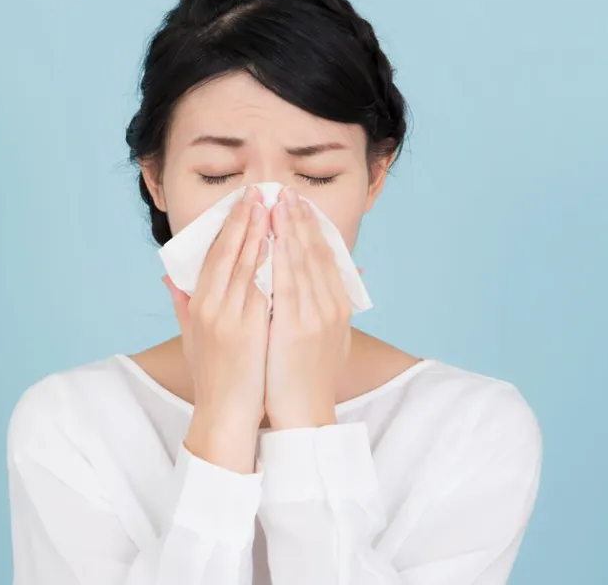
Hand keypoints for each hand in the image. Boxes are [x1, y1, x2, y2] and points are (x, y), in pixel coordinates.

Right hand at [162, 186, 270, 472]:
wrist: (225, 414)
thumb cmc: (211, 377)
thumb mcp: (190, 337)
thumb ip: (182, 304)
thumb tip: (170, 278)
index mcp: (198, 305)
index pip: (216, 254)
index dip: (231, 225)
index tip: (244, 201)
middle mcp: (212, 307)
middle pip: (233, 252)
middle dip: (249, 219)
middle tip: (263, 191)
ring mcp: (233, 318)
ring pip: (252, 265)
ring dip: (266, 233)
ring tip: (279, 208)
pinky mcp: (253, 330)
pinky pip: (268, 288)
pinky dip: (278, 264)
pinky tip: (289, 246)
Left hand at [264, 188, 351, 429]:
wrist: (305, 415)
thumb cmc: (305, 380)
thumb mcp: (323, 341)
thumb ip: (320, 311)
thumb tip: (320, 290)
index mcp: (336, 308)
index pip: (325, 258)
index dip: (311, 229)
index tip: (298, 205)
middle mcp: (330, 307)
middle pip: (316, 253)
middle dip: (301, 220)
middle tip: (287, 192)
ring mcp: (315, 316)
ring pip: (302, 262)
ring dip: (290, 229)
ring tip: (278, 202)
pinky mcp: (297, 327)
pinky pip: (287, 283)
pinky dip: (280, 256)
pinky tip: (271, 236)